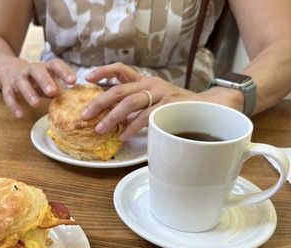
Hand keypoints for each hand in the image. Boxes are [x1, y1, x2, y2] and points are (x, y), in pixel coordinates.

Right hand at [0, 58, 75, 116]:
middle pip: (37, 70)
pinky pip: (8, 95)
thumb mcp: (47, 81)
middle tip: (52, 92)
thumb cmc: (35, 78)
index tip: (73, 81)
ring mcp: (18, 77)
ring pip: (22, 83)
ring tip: (36, 104)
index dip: (64, 71)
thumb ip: (59, 89)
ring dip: (29, 93)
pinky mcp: (7, 86)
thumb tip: (75, 102)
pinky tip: (20, 115)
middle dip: (45, 80)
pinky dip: (13, 105)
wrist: (8, 69)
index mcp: (44, 67)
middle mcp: (30, 70)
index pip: (55, 65)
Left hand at [82, 63, 199, 140]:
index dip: (102, 72)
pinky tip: (122, 135)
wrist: (206, 107)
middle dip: (99, 102)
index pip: (120, 69)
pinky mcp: (167, 106)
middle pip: (119, 89)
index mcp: (144, 80)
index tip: (86, 78)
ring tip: (100, 128)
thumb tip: (113, 119)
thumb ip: (134, 108)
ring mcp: (159, 94)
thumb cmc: (177, 106)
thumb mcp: (154, 101)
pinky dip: (131, 127)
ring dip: (112, 117)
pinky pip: (145, 117)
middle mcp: (150, 83)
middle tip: (84, 114)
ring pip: (130, 103)